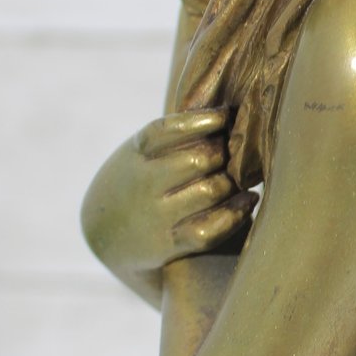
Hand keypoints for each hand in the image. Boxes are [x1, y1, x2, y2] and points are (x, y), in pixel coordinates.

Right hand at [81, 108, 252, 285]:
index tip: (225, 115)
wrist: (106, 235)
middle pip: (198, 160)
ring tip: (246, 175)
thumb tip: (227, 111)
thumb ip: (172, 136)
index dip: (202, 120)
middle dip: (224, 152)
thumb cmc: (138, 180)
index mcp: (137, 152)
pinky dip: (234, 214)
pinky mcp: (169, 244)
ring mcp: (156, 215)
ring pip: (210, 192)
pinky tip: (249, 201)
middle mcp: (145, 182)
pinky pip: (209, 229)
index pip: (169, 129)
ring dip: (234, 182)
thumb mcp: (140, 152)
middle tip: (238, 150)